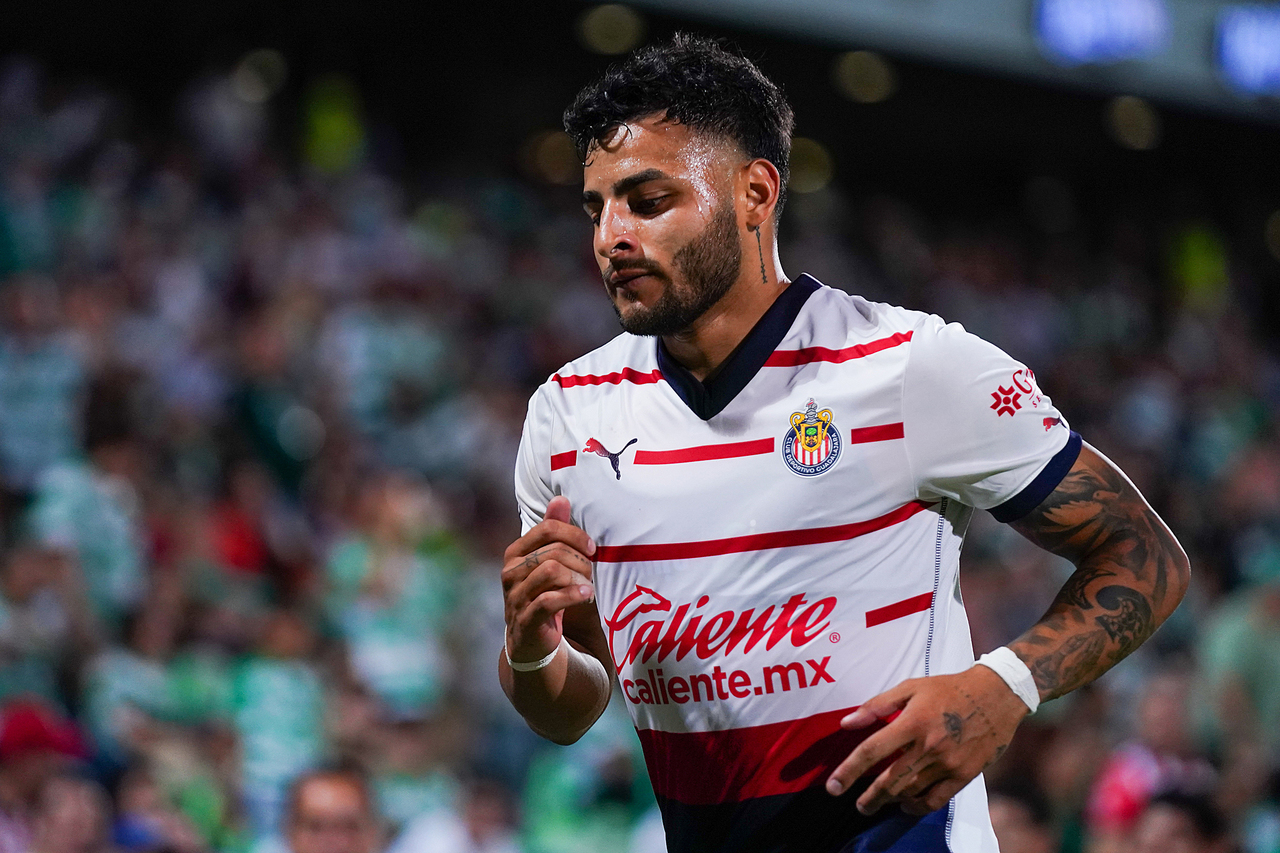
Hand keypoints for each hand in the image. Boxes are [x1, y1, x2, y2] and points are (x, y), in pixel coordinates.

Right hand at [501, 496, 596, 663]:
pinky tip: (586, 595)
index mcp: (515, 553)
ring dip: (579, 578)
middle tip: (592, 573)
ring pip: (553, 572)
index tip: (592, 547)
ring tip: (589, 587)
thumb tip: (561, 498)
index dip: (574, 534)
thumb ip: (554, 531)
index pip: (546, 529)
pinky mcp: (525, 619)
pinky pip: (549, 600)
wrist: (533, 642)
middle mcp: (510, 572)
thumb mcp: (549, 561)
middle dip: (580, 560)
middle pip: (554, 551)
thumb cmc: (544, 595)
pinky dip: (573, 595)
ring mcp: (515, 596)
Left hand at [825, 665, 1027, 814]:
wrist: (997, 696)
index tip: (833, 787)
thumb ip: (877, 706)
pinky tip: (906, 805)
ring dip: (890, 801)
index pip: (872, 750)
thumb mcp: (911, 687)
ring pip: (910, 791)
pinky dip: (917, 806)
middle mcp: (928, 745)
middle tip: (857, 805)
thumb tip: (846, 723)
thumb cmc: (948, 689)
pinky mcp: (964, 774)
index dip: (849, 770)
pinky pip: (936, 799)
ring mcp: (948, 763)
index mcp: (912, 721)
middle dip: (869, 798)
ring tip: (877, 803)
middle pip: (889, 780)